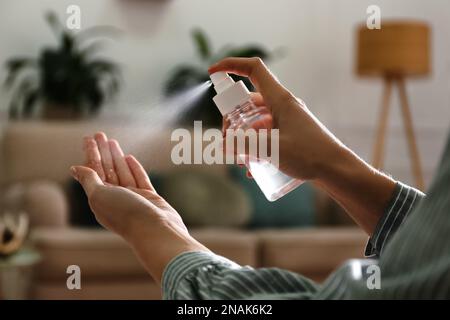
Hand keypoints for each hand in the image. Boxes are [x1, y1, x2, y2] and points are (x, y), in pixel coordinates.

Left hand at [70, 132, 207, 281]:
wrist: (155, 230)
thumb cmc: (126, 213)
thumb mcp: (100, 195)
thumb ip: (89, 180)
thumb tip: (75, 169)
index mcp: (100, 199)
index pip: (92, 172)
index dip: (90, 154)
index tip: (88, 139)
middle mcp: (115, 199)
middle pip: (106, 170)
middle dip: (101, 152)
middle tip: (99, 134)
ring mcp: (133, 199)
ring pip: (122, 173)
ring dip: (116, 157)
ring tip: (112, 141)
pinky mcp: (149, 198)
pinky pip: (140, 180)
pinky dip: (134, 169)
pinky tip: (129, 158)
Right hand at [209, 57, 344, 180]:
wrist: (337, 171)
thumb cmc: (309, 155)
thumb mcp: (271, 148)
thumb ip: (243, 144)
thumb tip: (224, 143)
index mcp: (280, 100)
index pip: (254, 70)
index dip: (231, 65)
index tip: (212, 72)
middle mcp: (283, 106)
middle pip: (249, 102)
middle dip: (233, 120)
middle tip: (227, 140)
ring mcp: (288, 120)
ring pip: (256, 122)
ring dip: (244, 137)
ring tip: (240, 160)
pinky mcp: (291, 135)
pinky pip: (267, 135)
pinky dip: (256, 147)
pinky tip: (252, 168)